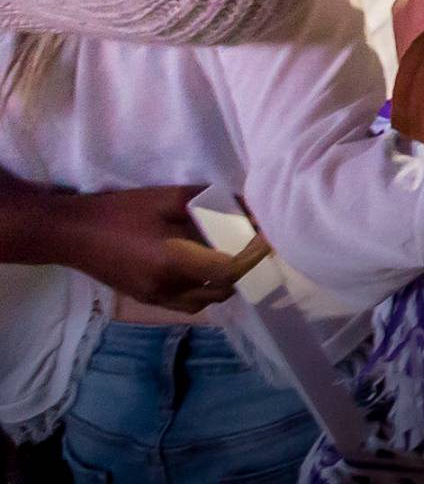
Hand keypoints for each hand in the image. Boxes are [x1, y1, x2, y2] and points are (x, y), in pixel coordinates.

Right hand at [54, 185, 253, 312]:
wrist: (75, 233)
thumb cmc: (124, 210)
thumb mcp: (171, 198)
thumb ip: (213, 206)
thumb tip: (250, 210)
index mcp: (174, 261)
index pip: (231, 268)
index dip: (255, 255)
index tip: (271, 237)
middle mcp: (169, 287)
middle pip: (225, 288)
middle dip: (247, 268)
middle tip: (258, 245)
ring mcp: (157, 298)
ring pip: (209, 300)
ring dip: (229, 281)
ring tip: (237, 256)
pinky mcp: (147, 300)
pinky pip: (190, 304)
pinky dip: (208, 290)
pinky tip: (210, 268)